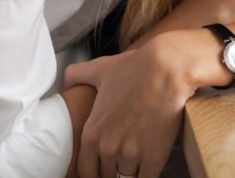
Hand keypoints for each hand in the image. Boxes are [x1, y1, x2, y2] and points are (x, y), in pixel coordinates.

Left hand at [64, 35, 195, 177]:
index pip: (86, 171)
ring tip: (140, 155)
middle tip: (125, 155)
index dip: (95, 170)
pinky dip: (147, 173)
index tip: (104, 166)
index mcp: (92, 133)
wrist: (167, 69)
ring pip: (128, 177)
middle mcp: (108, 148)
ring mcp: (131, 155)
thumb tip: (67, 82)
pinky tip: (151, 163)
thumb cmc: (135, 68)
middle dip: (116, 167)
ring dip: (133, 168)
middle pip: (108, 175)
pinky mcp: (154, 158)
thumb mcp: (100, 69)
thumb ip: (77, 75)